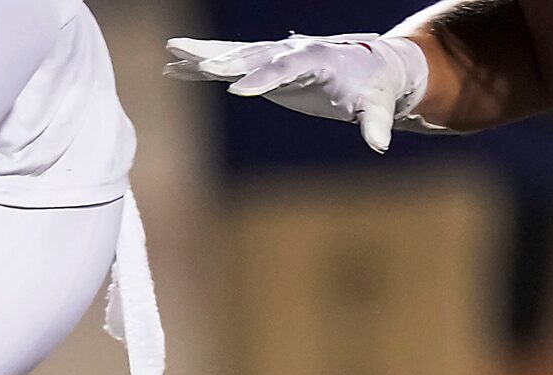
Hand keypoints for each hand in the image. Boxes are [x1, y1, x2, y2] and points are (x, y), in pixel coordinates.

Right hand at [162, 34, 428, 152]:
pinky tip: (173, 67)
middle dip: (229, 61)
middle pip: (256, 54)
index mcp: (320, 59)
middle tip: (202, 67)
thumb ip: (377, 123)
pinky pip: (229, 65)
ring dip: (204, 55)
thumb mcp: (380, 104)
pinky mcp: (263, 67)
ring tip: (172, 52)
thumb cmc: (375, 87)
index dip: (265, 77)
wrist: (370, 65)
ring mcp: (275, 56)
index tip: (238, 89)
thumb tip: (379, 145)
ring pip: (236, 53)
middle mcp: (292, 51)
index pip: (289, 66)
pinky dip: (202, 65)